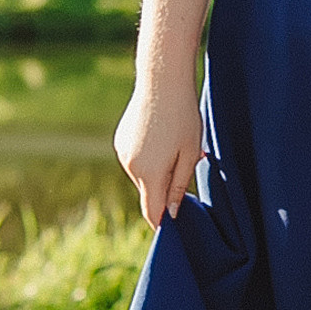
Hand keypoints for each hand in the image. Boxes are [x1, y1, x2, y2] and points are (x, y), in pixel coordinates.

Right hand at [114, 75, 204, 228]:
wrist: (162, 82)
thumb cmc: (183, 117)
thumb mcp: (190, 154)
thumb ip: (179, 187)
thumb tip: (171, 213)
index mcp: (149, 173)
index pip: (153, 211)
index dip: (162, 222)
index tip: (173, 227)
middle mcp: (130, 166)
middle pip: (149, 192)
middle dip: (165, 188)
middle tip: (186, 165)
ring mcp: (122, 152)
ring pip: (142, 175)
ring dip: (157, 170)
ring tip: (175, 144)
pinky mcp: (120, 140)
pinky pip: (135, 159)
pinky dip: (148, 156)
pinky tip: (161, 135)